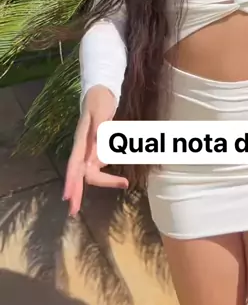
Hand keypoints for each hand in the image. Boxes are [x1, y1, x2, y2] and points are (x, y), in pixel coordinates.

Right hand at [62, 85, 128, 216]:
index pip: (74, 164)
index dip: (70, 181)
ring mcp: (91, 150)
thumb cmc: (99, 99)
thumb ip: (100, 127)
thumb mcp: (100, 110)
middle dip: (77, 192)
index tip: (67, 197)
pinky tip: (120, 179)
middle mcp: (84, 149)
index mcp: (81, 141)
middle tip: (74, 212)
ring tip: (123, 183)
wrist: (102, 92)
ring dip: (105, 181)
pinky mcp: (98, 150)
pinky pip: (101, 166)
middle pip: (80, 173)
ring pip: (92, 173)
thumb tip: (97, 144)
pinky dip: (109, 175)